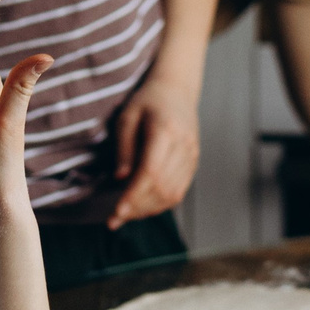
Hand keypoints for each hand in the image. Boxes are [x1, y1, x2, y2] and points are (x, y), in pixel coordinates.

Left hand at [108, 75, 201, 228]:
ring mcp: (192, 155)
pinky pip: (179, 191)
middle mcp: (184, 145)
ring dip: (149, 209)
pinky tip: (143, 205)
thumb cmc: (147, 101)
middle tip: (115, 219)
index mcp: (166, 130)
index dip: (134, 195)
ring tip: (126, 214)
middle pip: (162, 187)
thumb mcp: (127, 117)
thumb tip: (120, 179)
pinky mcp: (194, 163)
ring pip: (173, 194)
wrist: (177, 90)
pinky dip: (160, 203)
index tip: (117, 211)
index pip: (151, 172)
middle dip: (138, 208)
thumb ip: (124, 147)